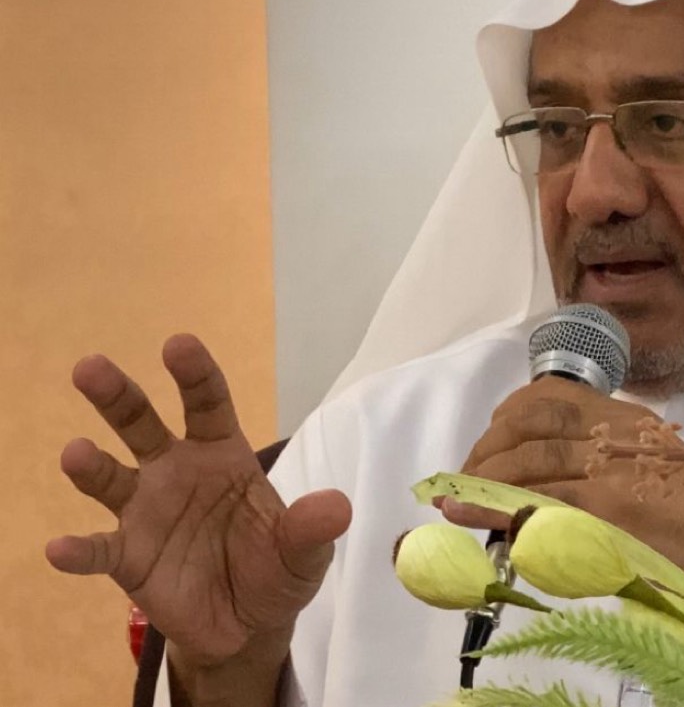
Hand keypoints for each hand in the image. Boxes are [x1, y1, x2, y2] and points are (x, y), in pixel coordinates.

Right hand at [45, 335, 351, 673]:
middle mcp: (176, 471)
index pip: (208, 404)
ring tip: (76, 454)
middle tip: (90, 367)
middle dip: (117, 395)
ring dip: (90, 466)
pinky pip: (99, 550)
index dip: (195, 374)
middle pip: (142, 424)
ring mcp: (146, 512)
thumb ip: (312, 528)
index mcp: (222, 454)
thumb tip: (338, 506)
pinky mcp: (128, 558)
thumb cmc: (276, 567)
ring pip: (110, 478)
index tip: (178, 344)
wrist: (249, 624)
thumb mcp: (305, 551)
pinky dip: (79, 550)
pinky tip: (61, 548)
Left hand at [444, 376, 683, 592]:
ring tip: (455, 500)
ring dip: (482, 480)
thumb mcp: (655, 471)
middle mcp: (619, 433)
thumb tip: (541, 482)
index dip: (502, 421)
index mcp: (628, 419)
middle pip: (531, 425)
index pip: (549, 398)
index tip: (484, 448)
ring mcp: (614, 468)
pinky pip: (540, 502)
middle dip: (486, 452)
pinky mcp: (612, 507)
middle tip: (463, 481)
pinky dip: (494, 507)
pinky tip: (465, 514)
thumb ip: (605, 463)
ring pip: (530, 461)